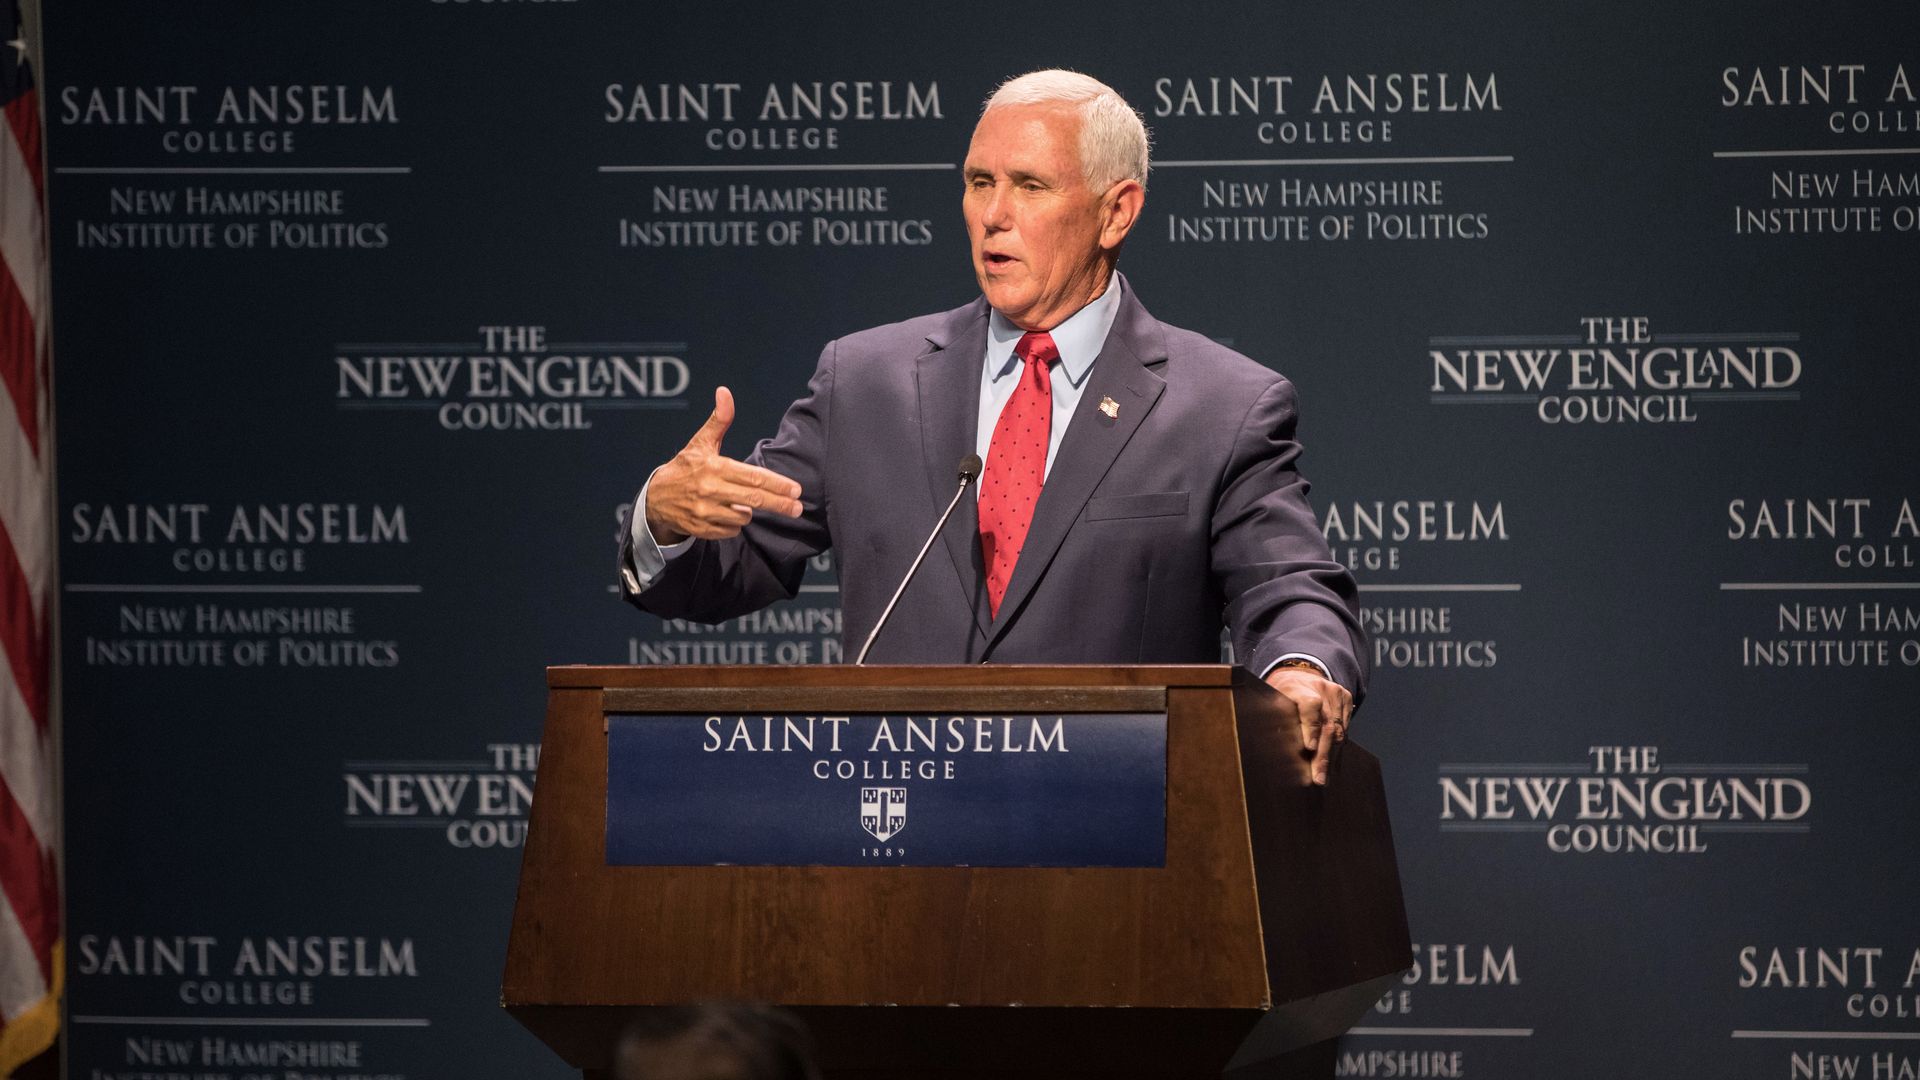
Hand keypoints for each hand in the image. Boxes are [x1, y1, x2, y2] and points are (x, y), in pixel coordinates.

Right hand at [645, 387, 804, 544]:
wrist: (655, 498)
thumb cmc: (685, 467)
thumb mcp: (701, 442)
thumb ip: (719, 419)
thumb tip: (724, 392)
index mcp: (714, 467)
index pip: (753, 477)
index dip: (777, 484)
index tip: (796, 490)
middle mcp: (710, 490)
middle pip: (754, 500)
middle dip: (780, 504)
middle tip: (798, 508)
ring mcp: (705, 512)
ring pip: (744, 517)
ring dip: (747, 511)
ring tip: (737, 501)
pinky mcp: (701, 529)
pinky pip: (731, 531)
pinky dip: (733, 524)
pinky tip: (725, 514)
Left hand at [1263, 666, 1353, 785]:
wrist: (1299, 674)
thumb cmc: (1282, 694)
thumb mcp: (1272, 701)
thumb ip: (1276, 719)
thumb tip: (1272, 748)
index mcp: (1296, 687)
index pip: (1310, 705)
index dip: (1311, 727)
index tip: (1309, 747)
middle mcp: (1319, 687)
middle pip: (1326, 724)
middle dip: (1322, 754)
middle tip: (1318, 778)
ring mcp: (1335, 691)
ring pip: (1338, 729)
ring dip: (1330, 753)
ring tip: (1321, 773)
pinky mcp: (1346, 697)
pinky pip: (1345, 726)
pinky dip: (1337, 742)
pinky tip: (1328, 755)